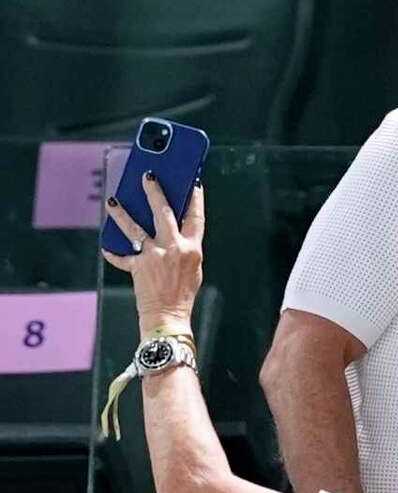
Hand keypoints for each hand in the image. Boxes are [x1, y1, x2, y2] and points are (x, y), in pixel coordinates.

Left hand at [103, 173, 203, 337]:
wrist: (168, 316)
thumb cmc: (183, 294)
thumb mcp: (193, 267)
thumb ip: (185, 246)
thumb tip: (173, 227)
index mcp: (192, 248)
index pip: (195, 217)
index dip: (195, 198)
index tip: (193, 183)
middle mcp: (173, 248)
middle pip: (163, 212)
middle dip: (155, 191)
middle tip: (147, 176)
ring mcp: (153, 256)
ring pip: (134, 227)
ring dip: (121, 212)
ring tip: (113, 201)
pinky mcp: (137, 266)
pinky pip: (121, 255)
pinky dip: (114, 251)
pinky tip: (107, 245)